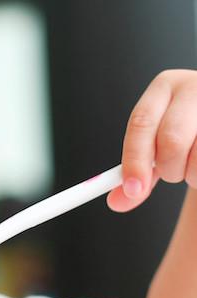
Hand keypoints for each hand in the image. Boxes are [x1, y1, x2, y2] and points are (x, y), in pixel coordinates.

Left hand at [108, 69, 196, 211]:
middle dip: (169, 168)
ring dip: (193, 175)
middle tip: (173, 174)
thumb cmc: (188, 130)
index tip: (133, 189)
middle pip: (171, 139)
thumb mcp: (160, 144)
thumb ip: (140, 171)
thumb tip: (117, 202)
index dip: (135, 160)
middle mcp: (194, 87)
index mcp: (165, 86)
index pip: (141, 123)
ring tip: (195, 167)